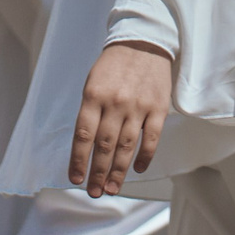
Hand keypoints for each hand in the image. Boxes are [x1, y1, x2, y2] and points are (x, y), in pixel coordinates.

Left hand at [70, 39, 172, 197]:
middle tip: (94, 192)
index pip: (83, 135)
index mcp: (93, 96)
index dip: (79, 161)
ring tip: (112, 189)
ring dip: (119, 171)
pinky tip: (136, 169)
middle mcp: (115, 103)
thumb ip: (90, 112)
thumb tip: (87, 147)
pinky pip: (152, 138)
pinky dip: (144, 156)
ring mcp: (138, 106)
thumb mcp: (93, 83)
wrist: (143, 42)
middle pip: (105, 146)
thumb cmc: (113, 66)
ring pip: (127, 146)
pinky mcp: (158, 108)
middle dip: (98, 173)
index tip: (76, 179)